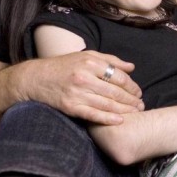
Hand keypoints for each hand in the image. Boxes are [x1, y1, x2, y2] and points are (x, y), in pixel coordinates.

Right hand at [18, 51, 143, 124]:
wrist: (35, 79)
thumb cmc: (64, 66)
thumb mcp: (87, 56)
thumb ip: (111, 60)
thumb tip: (132, 68)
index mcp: (90, 63)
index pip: (119, 77)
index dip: (132, 86)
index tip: (139, 92)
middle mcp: (84, 78)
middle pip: (115, 92)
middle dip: (131, 99)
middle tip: (141, 104)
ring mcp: (77, 93)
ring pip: (107, 104)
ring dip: (124, 110)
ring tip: (136, 112)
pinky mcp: (70, 106)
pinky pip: (93, 114)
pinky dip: (108, 118)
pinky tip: (119, 120)